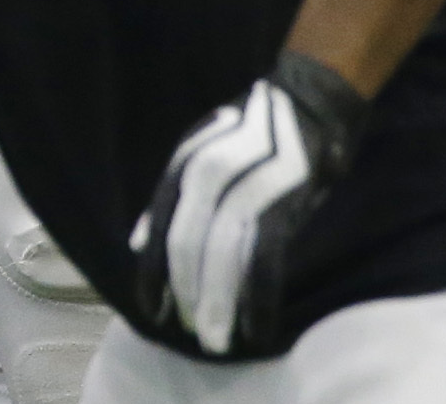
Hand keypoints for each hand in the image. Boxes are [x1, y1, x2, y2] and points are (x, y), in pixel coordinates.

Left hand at [131, 51, 369, 355]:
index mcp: (185, 165)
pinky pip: (266, 260)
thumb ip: (171, 199)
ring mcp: (247, 188)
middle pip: (189, 247)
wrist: (306, 105)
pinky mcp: (284, 203)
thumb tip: (139, 244)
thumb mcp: (198, 154)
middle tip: (190, 332)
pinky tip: (257, 328)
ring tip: (215, 339)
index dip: (153, 274)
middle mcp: (209, 175)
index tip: (151, 310)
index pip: (162, 229)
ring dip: (217, 304)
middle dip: (186, 295)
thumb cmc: (246, 135)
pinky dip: (259, 299)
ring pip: (223, 257)